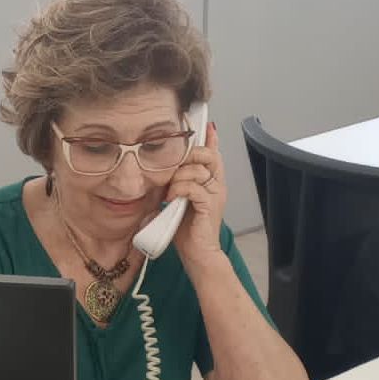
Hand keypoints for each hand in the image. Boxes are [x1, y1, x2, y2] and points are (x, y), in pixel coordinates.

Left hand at [169, 121, 226, 271]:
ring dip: (178, 177)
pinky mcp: (209, 206)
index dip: (209, 139)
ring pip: (198, 170)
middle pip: (208, 155)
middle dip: (188, 156)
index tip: (205, 125)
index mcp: (211, 182)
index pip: (213, 154)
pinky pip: (194, 187)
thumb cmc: (186, 229)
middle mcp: (217, 186)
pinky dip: (179, 190)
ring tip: (169, 192)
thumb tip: (161, 171)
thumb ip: (175, 184)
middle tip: (173, 167)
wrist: (197, 253)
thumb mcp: (177, 200)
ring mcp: (215, 195)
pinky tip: (170, 200)